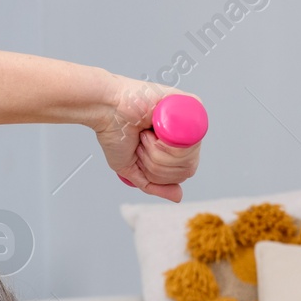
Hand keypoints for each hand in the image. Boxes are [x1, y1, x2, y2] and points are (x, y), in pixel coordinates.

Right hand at [94, 74, 201, 201]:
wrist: (108, 110)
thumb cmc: (115, 133)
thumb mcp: (132, 169)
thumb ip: (154, 185)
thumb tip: (179, 197)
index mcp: (175, 147)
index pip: (184, 172)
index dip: (161, 173)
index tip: (141, 156)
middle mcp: (185, 134)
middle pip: (188, 168)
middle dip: (157, 163)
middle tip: (142, 143)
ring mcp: (190, 119)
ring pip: (189, 157)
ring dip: (158, 153)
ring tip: (145, 134)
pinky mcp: (192, 103)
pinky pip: (192, 138)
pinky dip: (167, 143)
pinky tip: (154, 129)